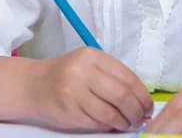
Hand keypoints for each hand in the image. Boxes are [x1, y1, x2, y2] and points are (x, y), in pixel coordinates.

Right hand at [25, 47, 153, 131]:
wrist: (32, 85)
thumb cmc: (66, 75)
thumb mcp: (88, 65)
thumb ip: (113, 77)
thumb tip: (141, 101)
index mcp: (92, 56)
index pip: (128, 77)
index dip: (143, 95)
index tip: (148, 106)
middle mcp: (82, 71)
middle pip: (122, 95)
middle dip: (137, 111)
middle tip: (141, 118)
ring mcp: (73, 91)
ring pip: (111, 112)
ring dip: (125, 122)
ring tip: (128, 124)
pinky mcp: (68, 111)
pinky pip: (97, 122)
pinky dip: (109, 126)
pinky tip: (113, 125)